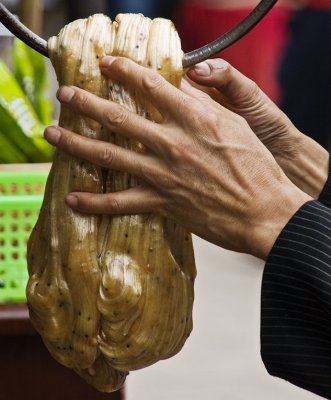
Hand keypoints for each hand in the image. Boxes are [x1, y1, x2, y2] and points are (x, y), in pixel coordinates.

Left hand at [44, 56, 310, 259]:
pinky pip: (121, 202)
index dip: (124, 71)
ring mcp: (164, 174)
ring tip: (52, 134)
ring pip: (111, 155)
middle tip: (65, 95)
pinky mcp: (163, 202)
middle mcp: (174, 143)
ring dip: (77, 144)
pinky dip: (96, 202)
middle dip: (87, 103)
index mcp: (195, 120)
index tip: (106, 63)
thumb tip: (181, 87)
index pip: (151, 86)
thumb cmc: (257, 169)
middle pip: (120, 118)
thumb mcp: (237, 126)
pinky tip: (74, 199)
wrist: (264, 213)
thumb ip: (205, 105)